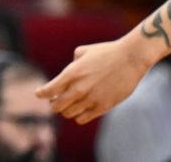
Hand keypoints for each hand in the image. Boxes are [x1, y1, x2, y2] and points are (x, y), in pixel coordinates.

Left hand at [35, 38, 150, 124]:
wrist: (130, 59)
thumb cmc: (106, 52)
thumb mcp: (84, 51)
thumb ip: (72, 64)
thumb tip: (67, 76)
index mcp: (72, 72)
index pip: (49, 90)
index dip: (41, 93)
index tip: (39, 94)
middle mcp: (79, 88)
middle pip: (56, 106)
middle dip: (54, 103)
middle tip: (55, 100)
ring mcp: (91, 99)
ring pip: (68, 114)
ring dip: (66, 110)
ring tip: (68, 105)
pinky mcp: (102, 107)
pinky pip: (82, 119)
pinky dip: (78, 116)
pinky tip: (80, 110)